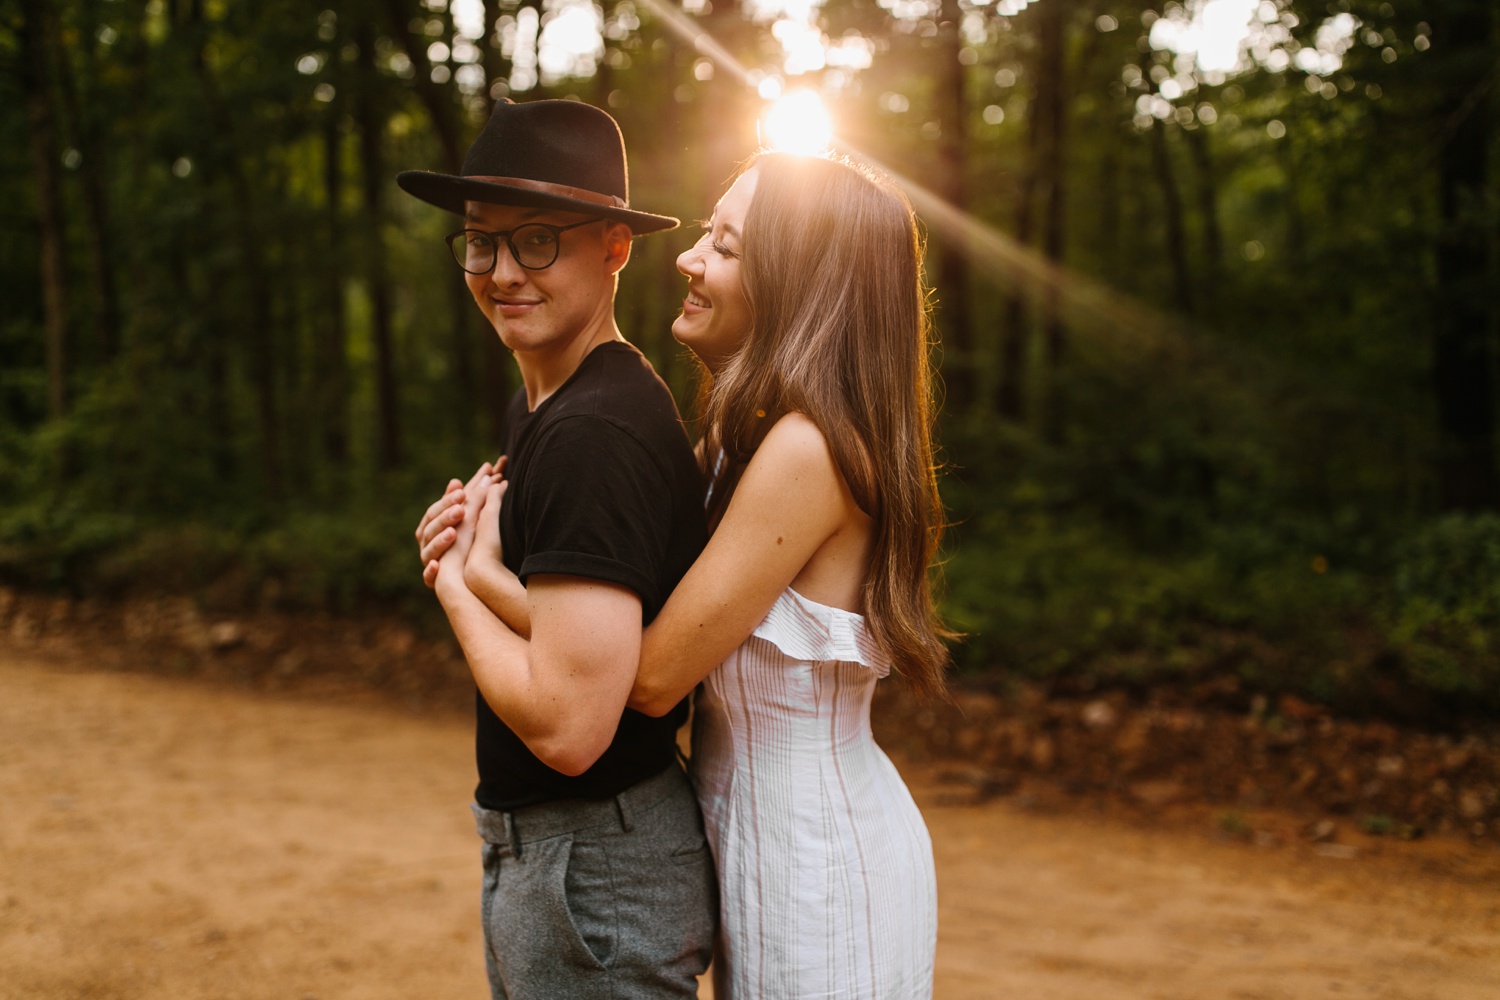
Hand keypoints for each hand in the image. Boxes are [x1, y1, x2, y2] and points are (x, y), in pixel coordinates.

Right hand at [417, 456, 504, 587]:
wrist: (468, 575)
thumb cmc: (467, 539)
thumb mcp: (472, 515)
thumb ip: (475, 495)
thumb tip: (488, 468)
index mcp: (431, 525)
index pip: (435, 510)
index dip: (447, 501)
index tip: (463, 493)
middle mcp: (427, 542)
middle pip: (431, 527)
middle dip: (446, 517)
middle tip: (461, 510)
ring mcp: (428, 560)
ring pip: (429, 550)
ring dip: (440, 541)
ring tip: (453, 533)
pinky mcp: (432, 580)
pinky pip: (428, 577)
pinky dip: (430, 572)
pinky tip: (437, 566)